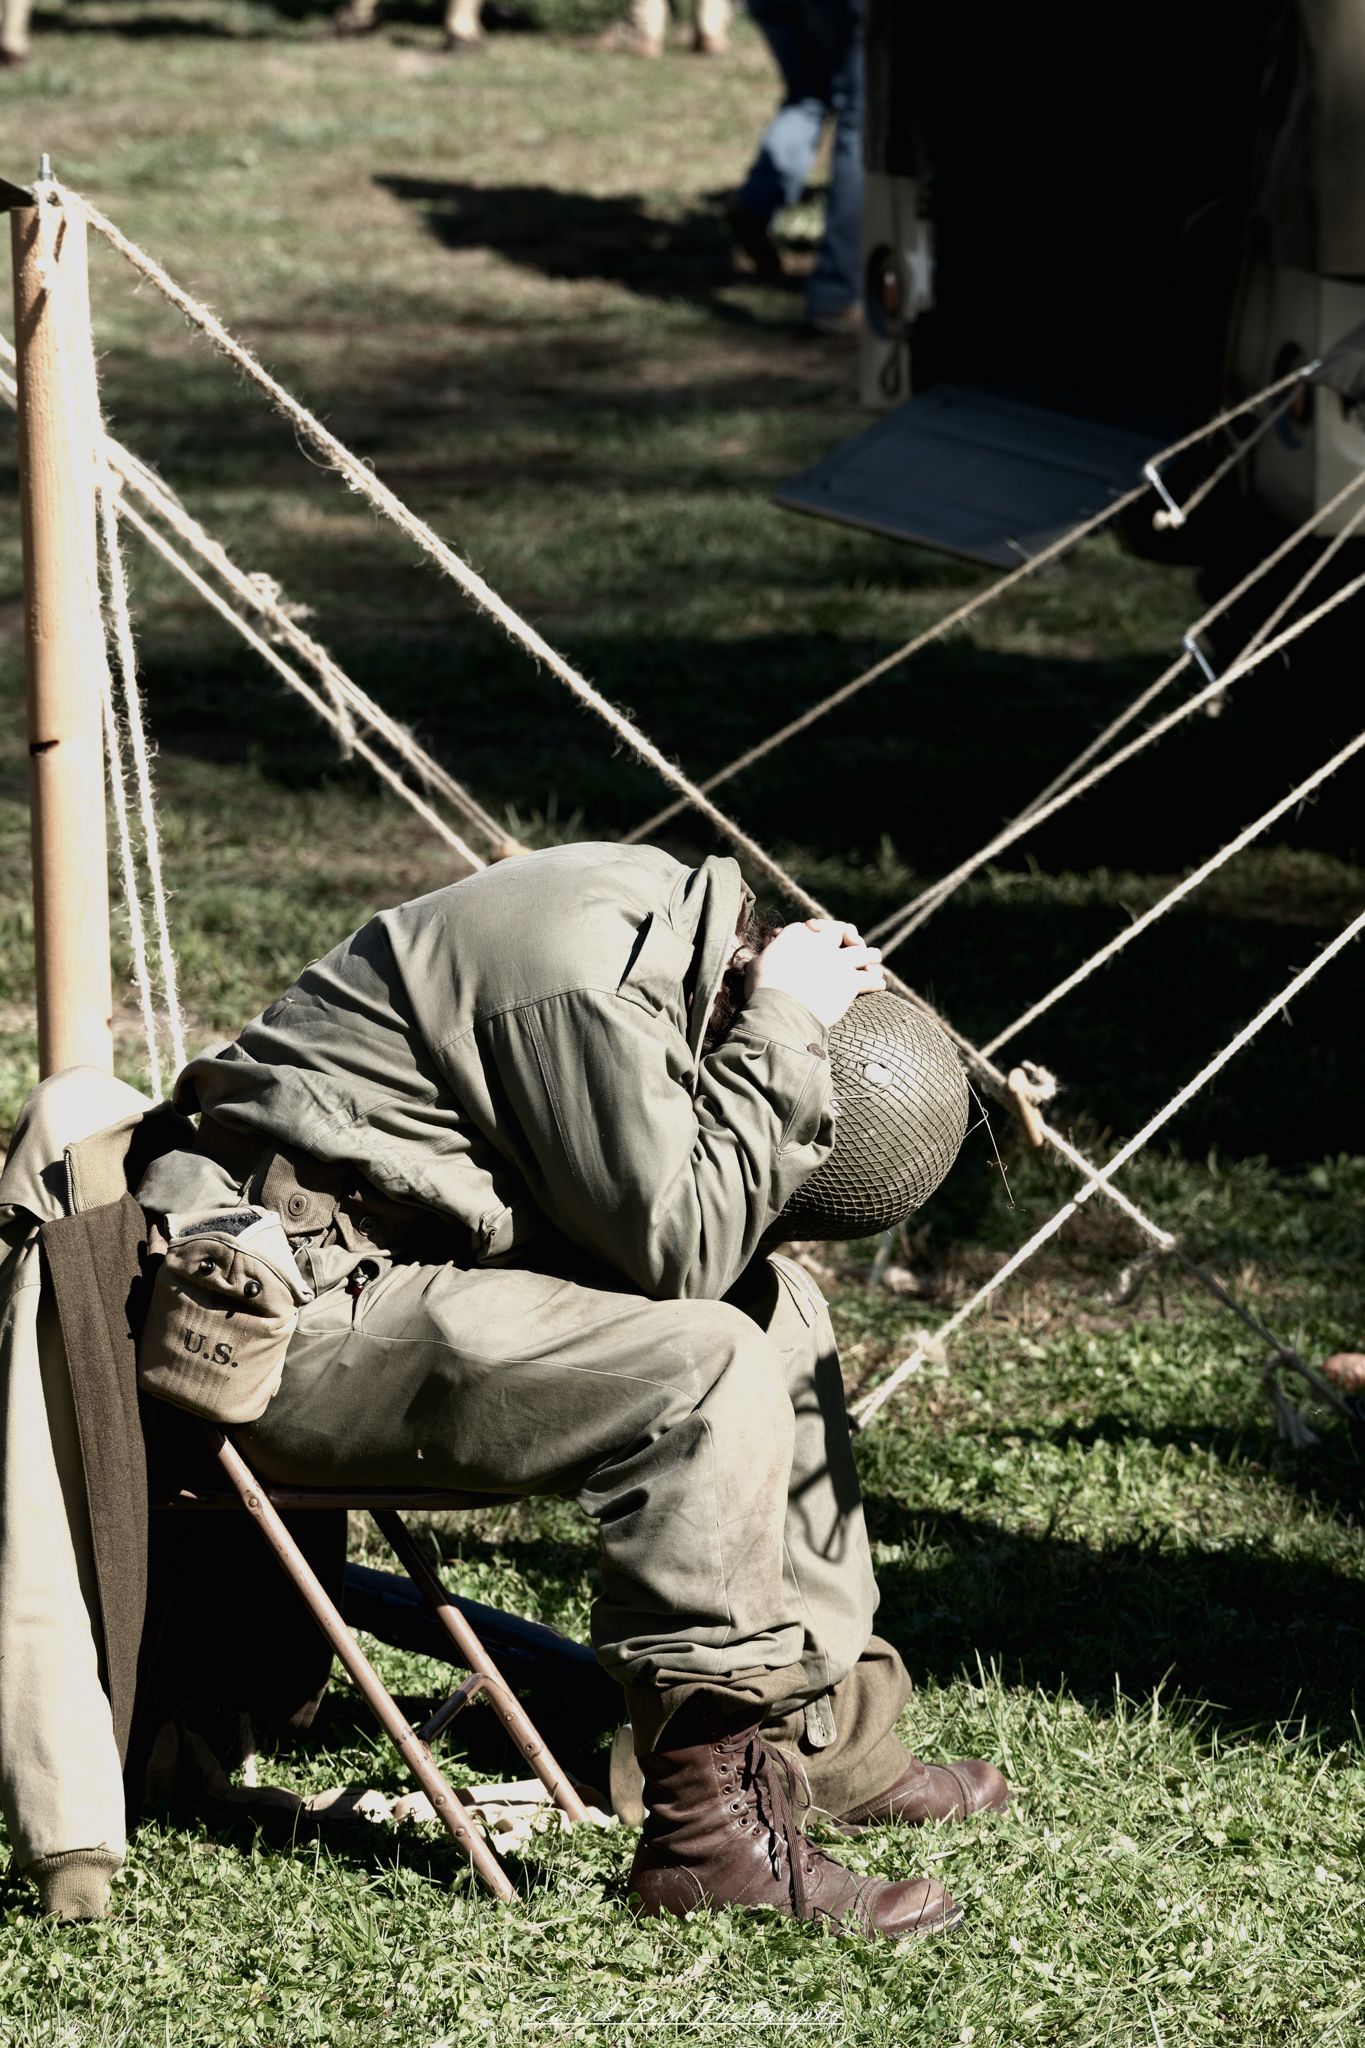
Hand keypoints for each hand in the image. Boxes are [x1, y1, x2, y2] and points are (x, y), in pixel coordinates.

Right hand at [745, 918, 885, 1027]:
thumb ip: (770, 952)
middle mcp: (821, 944)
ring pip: (864, 952)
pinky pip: (870, 979)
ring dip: (871, 955)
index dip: (818, 931)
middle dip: (849, 934)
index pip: (815, 928)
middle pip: (842, 930)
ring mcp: (839, 962)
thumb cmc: (762, 990)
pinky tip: (880, 985)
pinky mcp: (850, 982)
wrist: (779, 1011)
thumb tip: (772, 945)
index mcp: (798, 935)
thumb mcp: (757, 964)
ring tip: (875, 959)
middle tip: (853, 940)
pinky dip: (877, 981)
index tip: (817, 935)